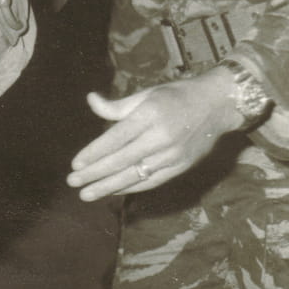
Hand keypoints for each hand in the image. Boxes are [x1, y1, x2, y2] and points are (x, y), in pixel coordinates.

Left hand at [67, 66, 245, 201]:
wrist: (216, 105)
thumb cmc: (175, 96)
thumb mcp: (146, 94)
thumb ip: (117, 105)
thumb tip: (91, 100)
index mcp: (149, 115)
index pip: (115, 139)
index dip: (94, 153)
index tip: (75, 164)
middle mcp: (161, 137)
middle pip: (121, 160)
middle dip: (95, 173)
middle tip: (73, 182)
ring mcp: (173, 155)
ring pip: (135, 175)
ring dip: (109, 186)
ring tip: (87, 194)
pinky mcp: (181, 167)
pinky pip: (152, 181)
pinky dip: (131, 187)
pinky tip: (113, 191)